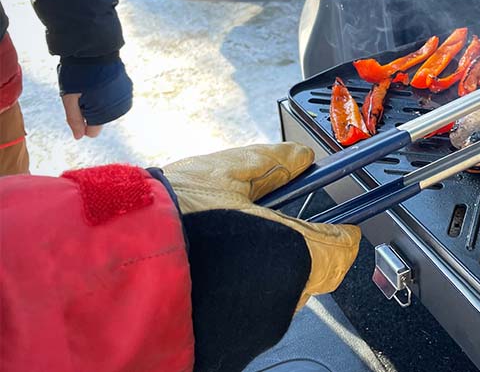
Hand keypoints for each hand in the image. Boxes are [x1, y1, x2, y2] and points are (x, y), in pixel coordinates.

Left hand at [58, 58, 132, 138]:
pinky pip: (116, 99)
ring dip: (101, 102)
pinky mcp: (128, 87)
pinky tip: (102, 80)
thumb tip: (79, 137)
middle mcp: (117, 108)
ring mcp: (124, 97)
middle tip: (84, 92)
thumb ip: (74, 119)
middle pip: (100, 120)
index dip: (82, 122)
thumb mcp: (69, 98)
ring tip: (93, 85)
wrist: (96, 50)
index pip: (92, 132)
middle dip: (91, 111)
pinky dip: (109, 93)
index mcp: (101, 113)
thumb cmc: (78, 74)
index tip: (77, 106)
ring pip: (109, 109)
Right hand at [161, 143, 360, 371]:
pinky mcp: (234, 344)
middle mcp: (283, 299)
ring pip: (277, 293)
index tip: (337, 219)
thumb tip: (299, 159)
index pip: (343, 248)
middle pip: (310, 271)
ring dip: (262, 269)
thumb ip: (271, 164)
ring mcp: (258, 327)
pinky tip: (210, 269)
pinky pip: (250, 313)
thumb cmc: (167, 222)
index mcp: (295, 255)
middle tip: (263, 223)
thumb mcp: (223, 173)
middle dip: (293, 247)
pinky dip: (238, 291)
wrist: (113, 269)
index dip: (340, 229)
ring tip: (225, 244)